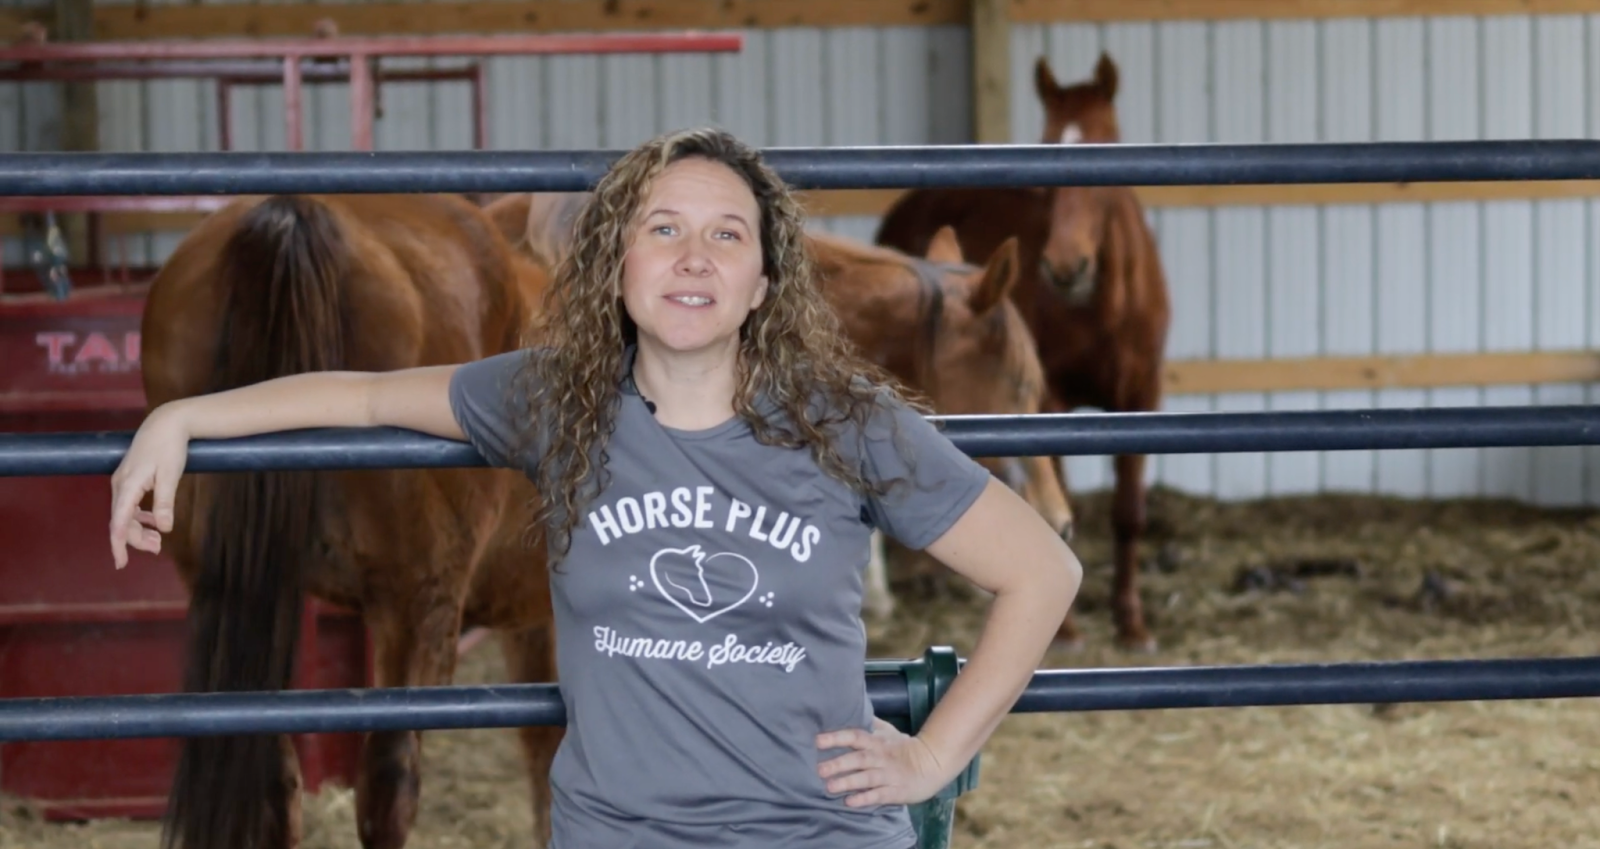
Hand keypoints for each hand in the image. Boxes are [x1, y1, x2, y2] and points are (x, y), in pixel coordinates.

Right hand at [109, 403, 190, 569]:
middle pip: (122, 521)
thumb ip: (165, 502)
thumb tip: (165, 529)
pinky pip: (130, 505)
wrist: (166, 422)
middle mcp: (120, 485)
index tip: (121, 564)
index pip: (119, 522)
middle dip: (135, 539)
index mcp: (128, 485)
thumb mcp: (171, 475)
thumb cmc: (169, 447)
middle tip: (157, 549)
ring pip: (125, 515)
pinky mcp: (130, 480)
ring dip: (139, 530)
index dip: (119, 545)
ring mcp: (123, 482)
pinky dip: (140, 517)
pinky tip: (154, 523)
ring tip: (157, 542)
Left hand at [815, 718, 952, 808]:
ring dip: (848, 781)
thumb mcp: (888, 731)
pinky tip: (850, 802)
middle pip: (858, 758)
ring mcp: (888, 775)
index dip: (836, 738)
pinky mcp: (895, 791)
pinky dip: (865, 798)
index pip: (855, 736)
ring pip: (866, 778)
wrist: (932, 763)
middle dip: (838, 763)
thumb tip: (852, 709)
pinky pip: (879, 795)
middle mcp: (880, 757)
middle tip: (819, 769)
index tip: (817, 740)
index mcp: (876, 742)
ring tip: (829, 787)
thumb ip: (870, 724)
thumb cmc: (904, 747)